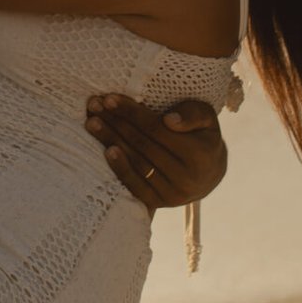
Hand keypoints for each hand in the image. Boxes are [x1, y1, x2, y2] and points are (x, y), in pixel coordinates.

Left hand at [86, 96, 226, 215]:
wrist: (209, 174)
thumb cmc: (203, 137)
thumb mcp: (206, 119)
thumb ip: (192, 115)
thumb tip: (169, 121)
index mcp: (200, 154)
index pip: (157, 129)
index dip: (132, 113)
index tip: (110, 98)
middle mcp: (187, 178)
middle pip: (142, 145)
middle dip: (115, 123)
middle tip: (94, 106)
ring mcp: (172, 194)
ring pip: (136, 163)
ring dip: (110, 141)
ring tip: (92, 123)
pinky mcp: (160, 204)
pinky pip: (135, 185)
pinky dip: (119, 168)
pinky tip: (106, 150)